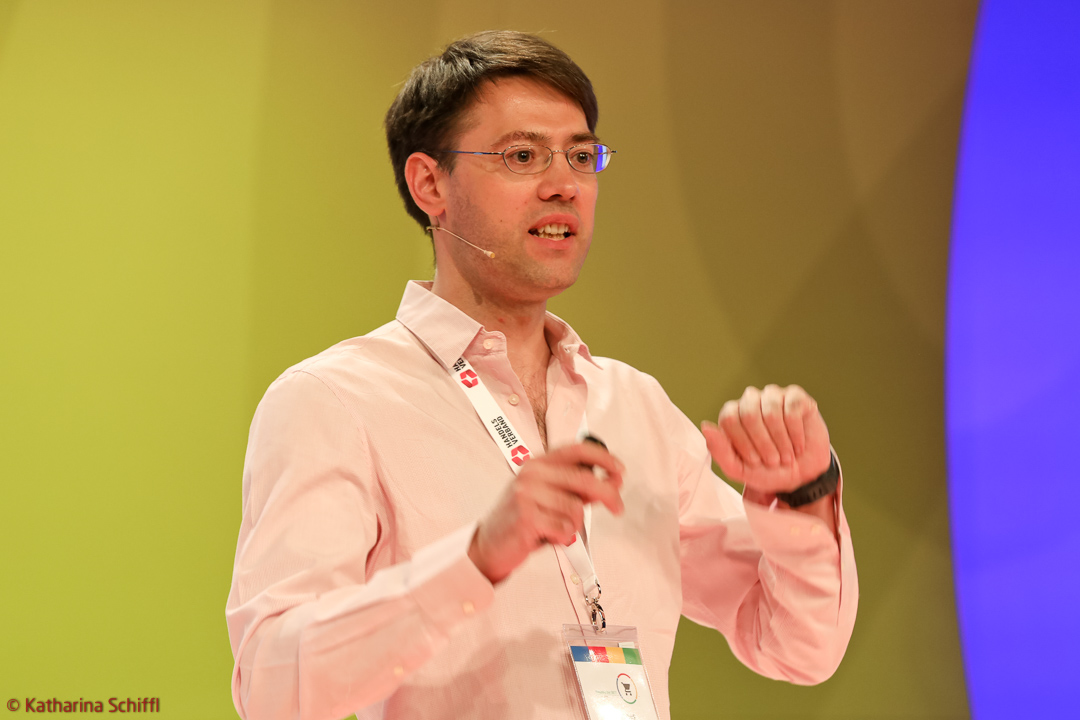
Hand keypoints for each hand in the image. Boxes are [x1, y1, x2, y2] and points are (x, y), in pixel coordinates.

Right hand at [468, 442, 623, 583]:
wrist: (489, 545)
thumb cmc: (522, 521)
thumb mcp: (550, 499)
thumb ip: (577, 490)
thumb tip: (610, 484)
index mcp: (538, 463)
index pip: (577, 450)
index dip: (603, 458)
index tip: (620, 471)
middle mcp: (531, 473)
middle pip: (584, 479)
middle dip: (608, 494)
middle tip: (618, 508)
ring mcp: (526, 494)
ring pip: (576, 508)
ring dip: (574, 525)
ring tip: (559, 530)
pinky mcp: (526, 517)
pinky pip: (565, 528)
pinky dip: (564, 538)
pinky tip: (550, 537)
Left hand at [701, 384, 830, 494]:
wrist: (801, 477)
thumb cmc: (766, 471)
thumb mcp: (739, 470)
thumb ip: (720, 451)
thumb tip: (705, 426)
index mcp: (732, 414)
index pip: (729, 419)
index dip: (742, 442)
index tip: (754, 461)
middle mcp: (750, 400)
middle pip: (749, 414)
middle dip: (763, 443)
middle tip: (773, 461)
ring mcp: (772, 396)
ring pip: (771, 411)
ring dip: (781, 440)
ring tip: (787, 456)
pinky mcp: (795, 396)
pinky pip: (792, 409)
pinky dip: (796, 433)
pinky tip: (798, 446)